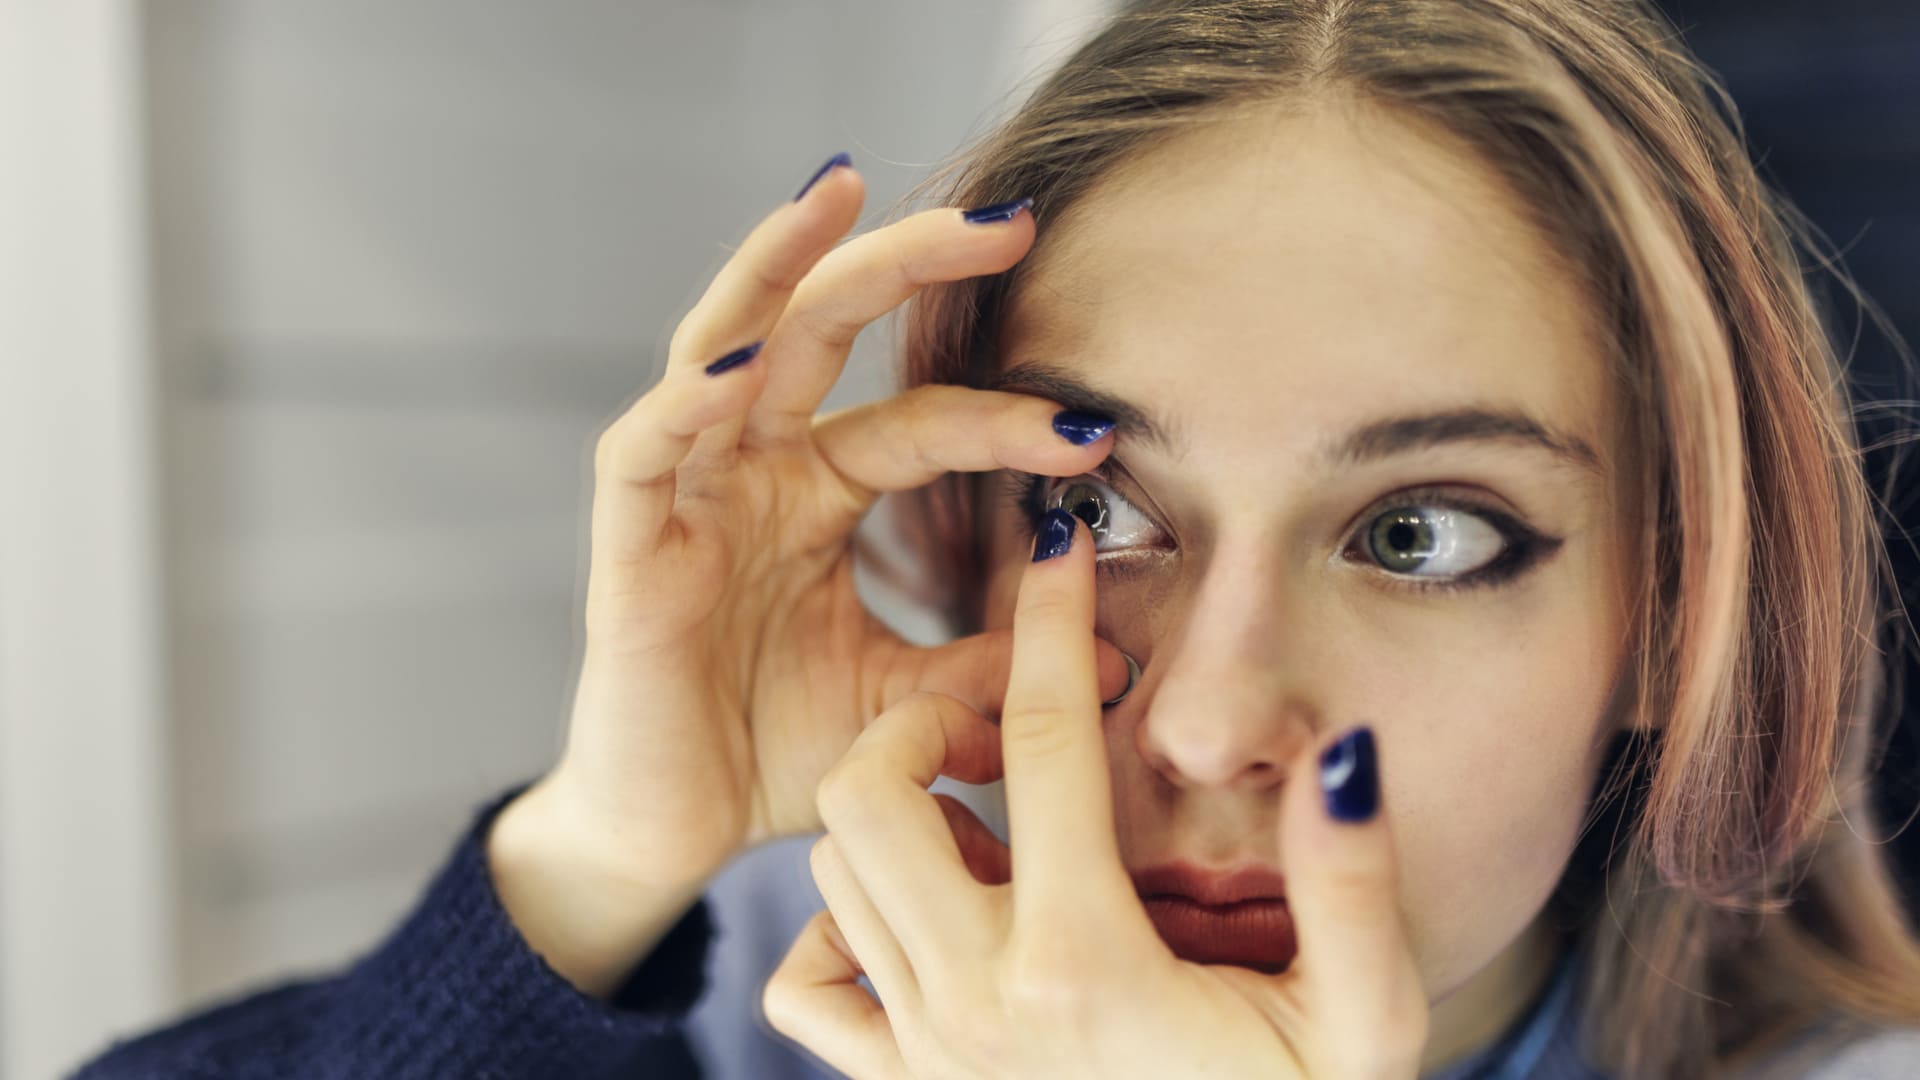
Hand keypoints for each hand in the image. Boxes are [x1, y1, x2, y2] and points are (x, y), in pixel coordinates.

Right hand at [488, 157, 1129, 992]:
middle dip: (906, 263)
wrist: (676, 833)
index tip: (1095, 429)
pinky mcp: (626, 543)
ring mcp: (688, 494)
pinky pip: (643, 450)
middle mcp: (754, 469)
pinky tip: (736, 360)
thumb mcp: (904, 704)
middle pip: (823, 329)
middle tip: (1007, 218)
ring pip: (722, 347)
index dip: (1004, 418)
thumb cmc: (776, 755)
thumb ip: (987, 667)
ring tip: (839, 191)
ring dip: (776, 268)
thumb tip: (1114, 654)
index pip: (921, 422)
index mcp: (817, 493)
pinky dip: (681, 400)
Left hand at [763, 509, 1429, 1078]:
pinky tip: (924, 922)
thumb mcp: (1362, 1026)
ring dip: (897, 820)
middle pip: (869, 793)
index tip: (1064, 545)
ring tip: (992, 827)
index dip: (1057, 623)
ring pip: (834, 872)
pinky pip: (809, 988)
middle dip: (924, 720)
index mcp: (1083, 964)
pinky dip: (837, 935)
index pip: (1046, 739)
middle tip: (1003, 728)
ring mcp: (922, 1052)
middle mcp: (975, 1001)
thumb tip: (1337, 754)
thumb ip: (1352, 890)